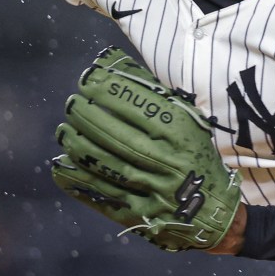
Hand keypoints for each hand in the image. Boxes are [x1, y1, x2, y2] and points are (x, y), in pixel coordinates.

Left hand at [51, 47, 242, 251]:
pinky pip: (102, 195)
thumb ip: (150, 91)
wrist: (212, 213)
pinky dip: (78, 180)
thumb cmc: (194, 155)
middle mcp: (167, 162)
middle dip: (89, 117)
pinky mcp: (137, 215)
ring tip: (64, 130)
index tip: (88, 80)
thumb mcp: (186, 120)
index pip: (140, 107)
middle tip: (71, 104)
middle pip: (118, 136)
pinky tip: (61, 165)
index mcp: (181, 135)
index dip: (110, 91)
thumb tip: (111, 60)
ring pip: (107, 165)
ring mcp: (152, 191)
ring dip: (79, 146)